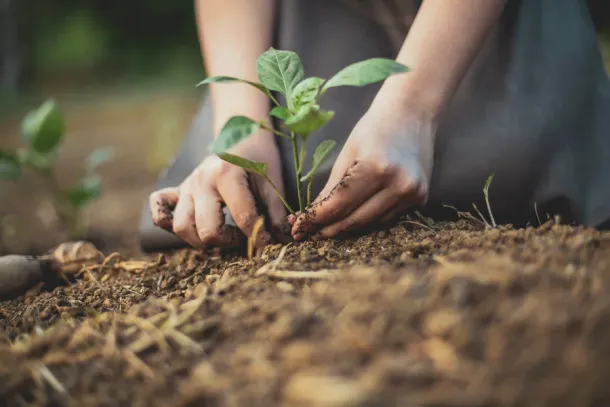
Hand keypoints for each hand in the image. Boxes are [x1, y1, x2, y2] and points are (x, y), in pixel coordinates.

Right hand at [149, 131, 288, 248]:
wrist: (241, 134)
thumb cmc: (259, 158)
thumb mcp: (272, 181)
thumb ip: (275, 212)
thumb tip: (282, 241)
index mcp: (227, 175)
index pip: (242, 218)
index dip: (259, 237)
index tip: (268, 244)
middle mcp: (201, 180)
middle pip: (207, 230)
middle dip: (228, 242)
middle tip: (242, 237)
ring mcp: (186, 186)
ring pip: (182, 227)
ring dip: (201, 240)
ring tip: (221, 236)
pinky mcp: (177, 190)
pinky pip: (159, 210)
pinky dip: (167, 223)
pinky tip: (191, 227)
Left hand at [291, 104, 435, 239]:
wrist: (413, 113)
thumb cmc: (374, 128)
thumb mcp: (347, 154)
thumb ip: (331, 188)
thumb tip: (311, 216)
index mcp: (375, 168)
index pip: (338, 205)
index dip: (315, 220)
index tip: (298, 229)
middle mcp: (398, 184)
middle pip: (355, 221)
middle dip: (328, 230)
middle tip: (308, 235)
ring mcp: (412, 193)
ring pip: (371, 224)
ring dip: (347, 228)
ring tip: (326, 230)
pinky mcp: (421, 198)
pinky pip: (387, 218)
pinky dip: (368, 220)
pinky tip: (353, 218)